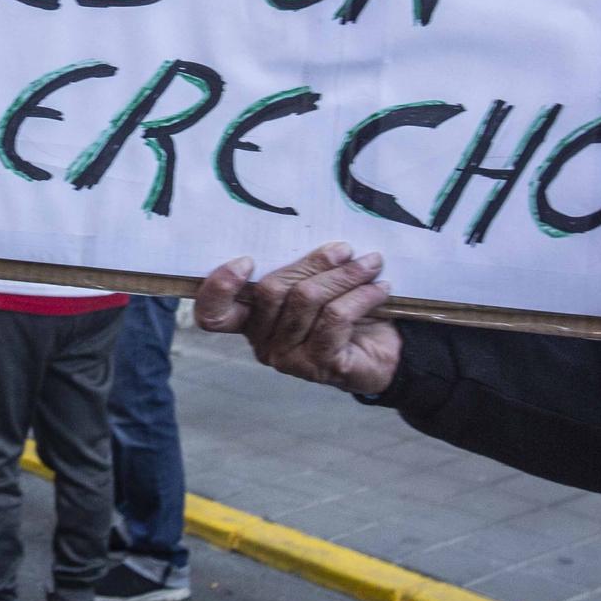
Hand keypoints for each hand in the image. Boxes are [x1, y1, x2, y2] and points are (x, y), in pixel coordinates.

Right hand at [194, 242, 402, 395]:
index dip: (219, 288)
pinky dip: (360, 296)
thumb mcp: (315, 285)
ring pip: (306, 299)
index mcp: (251, 321)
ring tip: (371, 263)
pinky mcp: (319, 366)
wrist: (388, 354)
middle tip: (345, 250)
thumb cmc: (347, 314)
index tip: (246, 261)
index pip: (213, 315)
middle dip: (313, 263)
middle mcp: (262, 344)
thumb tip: (309, 234)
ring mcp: (289, 358)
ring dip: (344, 276)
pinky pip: (335, 318)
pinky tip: (379, 288)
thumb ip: (299, 270)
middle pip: (272, 290)